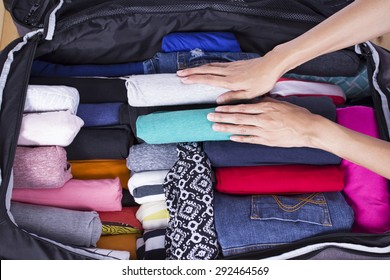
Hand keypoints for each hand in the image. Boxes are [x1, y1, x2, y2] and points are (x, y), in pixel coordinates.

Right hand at [177, 55, 284, 103]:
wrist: (272, 65)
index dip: (194, 79)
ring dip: (197, 68)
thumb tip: (218, 101)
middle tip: (178, 73)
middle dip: (191, 72)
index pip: (207, 79)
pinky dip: (208, 65)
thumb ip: (233, 97)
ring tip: (187, 70)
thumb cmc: (262, 81)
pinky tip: (205, 67)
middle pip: (205, 70)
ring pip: (210, 66)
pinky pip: (217, 64)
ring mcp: (231, 66)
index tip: (183, 79)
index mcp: (230, 81)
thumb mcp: (249, 94)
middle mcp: (228, 72)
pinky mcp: (235, 64)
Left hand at [207, 97, 324, 147]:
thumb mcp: (281, 103)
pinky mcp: (267, 141)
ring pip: (241, 129)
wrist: (309, 129)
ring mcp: (264, 131)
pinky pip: (250, 139)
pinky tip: (230, 137)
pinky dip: (240, 138)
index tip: (217, 108)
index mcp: (266, 107)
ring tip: (214, 127)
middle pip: (238, 118)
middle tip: (208, 117)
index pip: (242, 107)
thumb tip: (254, 99)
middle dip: (221, 117)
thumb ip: (266, 102)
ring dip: (226, 128)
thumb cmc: (297, 114)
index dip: (228, 108)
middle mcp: (263, 119)